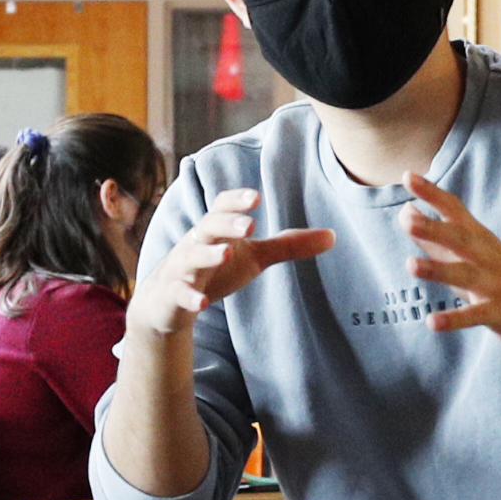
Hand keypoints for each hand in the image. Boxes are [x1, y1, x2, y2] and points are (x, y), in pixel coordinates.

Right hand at [130, 189, 333, 340]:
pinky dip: (190, 297)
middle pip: (208, 227)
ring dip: (208, 256)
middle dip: (227, 224)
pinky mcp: (172, 295)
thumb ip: (288, 246)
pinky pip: (179, 294)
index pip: (222, 208)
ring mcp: (181, 269)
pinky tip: (202, 303)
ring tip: (227, 254)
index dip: (236, 201)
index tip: (256, 196)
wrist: (166, 302)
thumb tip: (333, 236)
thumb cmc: (215, 270)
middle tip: (251, 225)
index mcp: (215, 230)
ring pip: (191, 258)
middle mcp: (195, 244)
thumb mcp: (254, 258)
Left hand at [403, 173, 500, 387]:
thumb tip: (405, 213)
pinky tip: (432, 322)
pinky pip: (476, 316)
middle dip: (434, 229)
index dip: (432, 194)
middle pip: (460, 239)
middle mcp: (489, 258)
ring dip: (438, 270)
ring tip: (410, 265)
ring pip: (466, 275)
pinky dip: (454, 319)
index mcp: (481, 241)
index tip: (408, 176)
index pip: (455, 211)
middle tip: (407, 219)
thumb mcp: (473, 258)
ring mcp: (496, 286)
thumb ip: (437, 239)